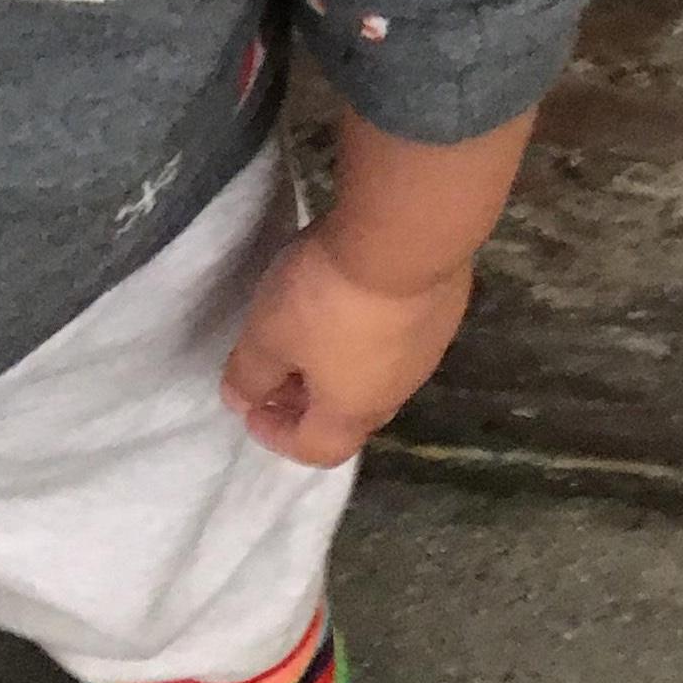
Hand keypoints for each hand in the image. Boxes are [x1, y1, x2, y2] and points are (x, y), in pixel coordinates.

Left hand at [219, 227, 472, 467]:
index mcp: (353, 410)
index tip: (251, 408)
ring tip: (312, 328)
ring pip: (377, 372)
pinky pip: (398, 334)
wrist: (404, 235)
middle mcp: (396, 391)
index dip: (278, 435)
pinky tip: (352, 294)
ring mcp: (426, 350)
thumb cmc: (326, 296)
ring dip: (341, 362)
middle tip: (278, 368)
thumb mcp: (269, 334)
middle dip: (309, 398)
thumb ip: (250, 374)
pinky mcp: (442, 308)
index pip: (317, 448)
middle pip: (350, 414)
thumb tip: (240, 401)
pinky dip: (369, 329)